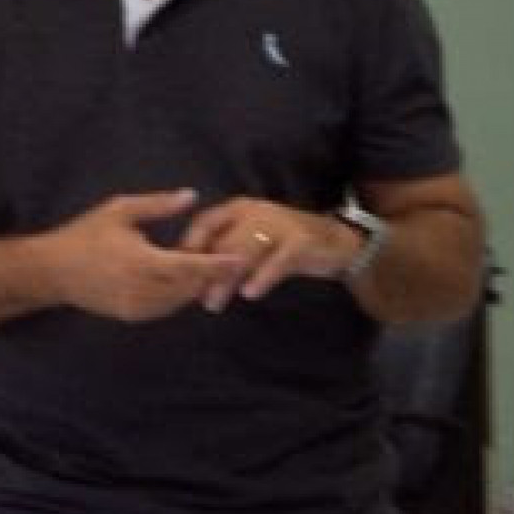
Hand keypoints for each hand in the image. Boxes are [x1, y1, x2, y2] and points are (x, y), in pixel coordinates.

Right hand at [41, 188, 244, 323]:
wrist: (52, 271)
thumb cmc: (85, 235)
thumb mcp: (119, 210)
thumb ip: (157, 205)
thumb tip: (192, 196)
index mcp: (142, 261)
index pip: (190, 265)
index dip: (217, 264)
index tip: (240, 258)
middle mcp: (142, 289)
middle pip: (190, 288)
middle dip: (211, 278)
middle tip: (232, 263)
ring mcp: (136, 307)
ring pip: (179, 301)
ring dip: (196, 288)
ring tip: (213, 273)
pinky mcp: (131, 316)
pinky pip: (165, 309)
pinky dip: (179, 297)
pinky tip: (186, 284)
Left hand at [180, 197, 364, 310]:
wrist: (337, 243)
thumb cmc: (286, 246)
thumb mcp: (253, 245)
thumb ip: (226, 255)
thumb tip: (192, 280)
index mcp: (240, 209)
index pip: (205, 222)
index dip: (188, 246)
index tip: (176, 272)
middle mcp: (257, 212)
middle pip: (222, 241)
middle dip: (204, 271)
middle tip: (192, 297)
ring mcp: (280, 225)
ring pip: (245, 252)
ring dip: (227, 280)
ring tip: (213, 304)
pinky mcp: (300, 242)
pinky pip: (277, 261)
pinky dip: (263, 277)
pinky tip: (250, 295)